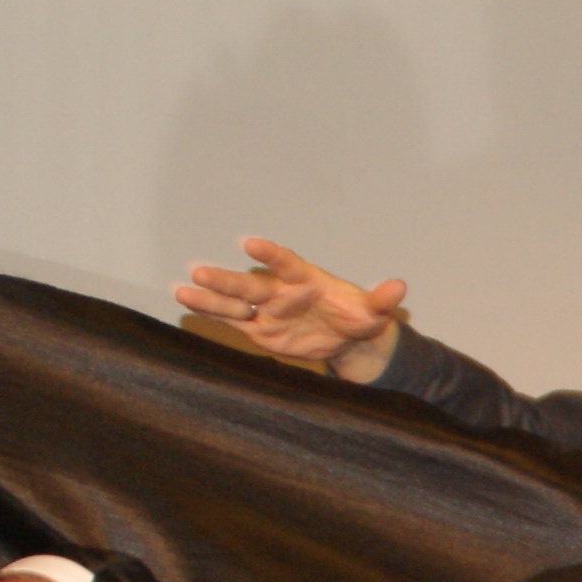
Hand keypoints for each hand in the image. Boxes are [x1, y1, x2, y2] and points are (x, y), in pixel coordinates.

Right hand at [173, 237, 408, 380]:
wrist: (347, 337)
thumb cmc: (358, 316)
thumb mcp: (374, 311)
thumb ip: (382, 299)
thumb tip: (400, 287)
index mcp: (306, 279)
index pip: (286, 263)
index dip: (269, 255)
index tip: (250, 243)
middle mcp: (281, 290)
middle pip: (251, 283)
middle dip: (227, 277)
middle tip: (200, 268)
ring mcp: (267, 309)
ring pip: (234, 301)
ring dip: (210, 296)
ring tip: (181, 288)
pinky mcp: (259, 328)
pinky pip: (231, 320)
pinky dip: (210, 311)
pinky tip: (185, 300)